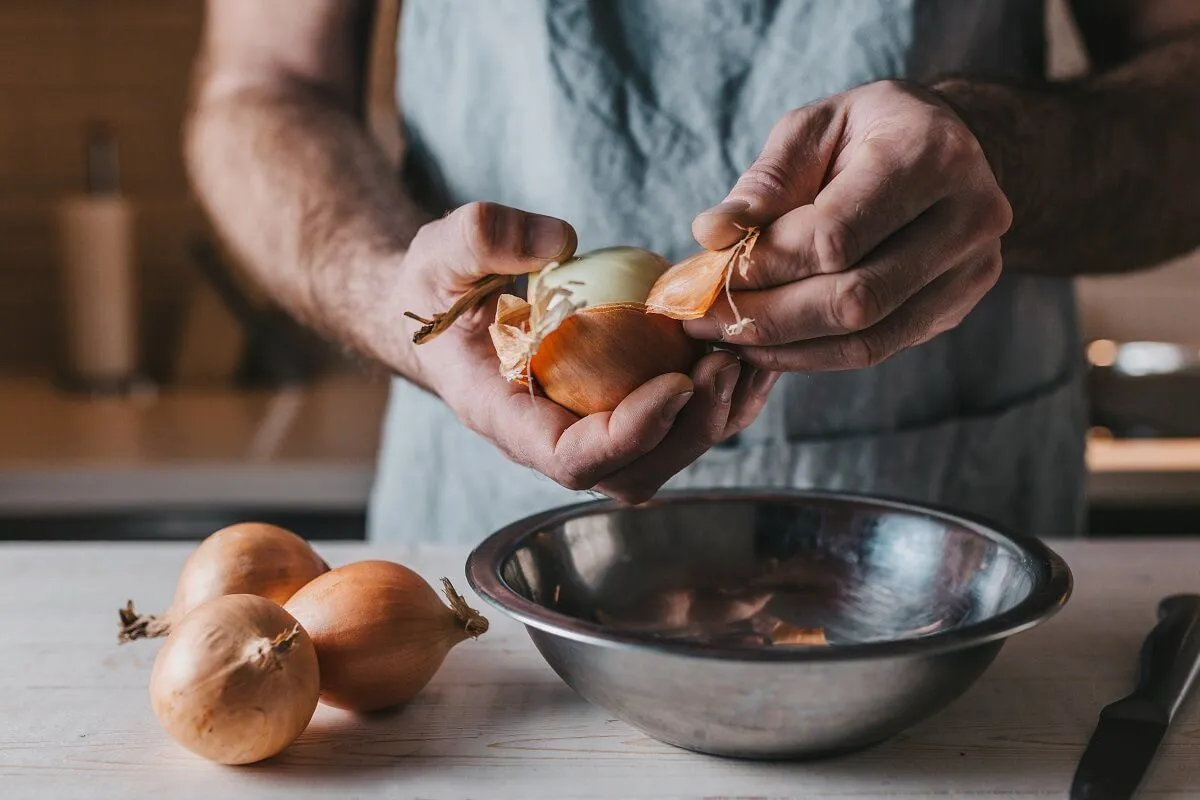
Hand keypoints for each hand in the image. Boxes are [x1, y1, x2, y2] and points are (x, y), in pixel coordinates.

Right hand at [398, 202, 778, 503]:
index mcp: (504, 417)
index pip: (572, 459)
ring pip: (662, 457)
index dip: (630, 434)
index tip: (676, 381)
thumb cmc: (436, 284)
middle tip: (725, 362)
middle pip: (632, 472)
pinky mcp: (614, 408)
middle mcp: (550, 438)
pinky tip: (744, 351)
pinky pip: (674, 424)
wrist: (441, 307)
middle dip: (688, 430)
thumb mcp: (441, 250)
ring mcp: (585, 429)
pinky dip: (717, 399)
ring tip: (745, 354)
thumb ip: (483, 237)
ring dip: (714, 418)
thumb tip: (562, 241)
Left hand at [687, 80, 1011, 370]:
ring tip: (727, 336)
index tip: (707, 276)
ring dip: (785, 346)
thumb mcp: (814, 129)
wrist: (945, 149)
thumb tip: (711, 234)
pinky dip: (813, 355)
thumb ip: (764, 182)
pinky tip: (768, 346)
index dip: (765, 265)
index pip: (835, 236)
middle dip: (768, 316)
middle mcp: (970, 215)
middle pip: (855, 298)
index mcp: (931, 153)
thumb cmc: (866, 131)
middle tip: (703, 320)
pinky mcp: (957, 307)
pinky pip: (877, 349)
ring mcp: (971, 269)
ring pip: (867, 337)